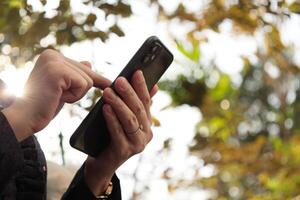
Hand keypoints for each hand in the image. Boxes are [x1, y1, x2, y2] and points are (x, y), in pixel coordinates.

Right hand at [2, 49, 110, 140]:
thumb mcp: (63, 87)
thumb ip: (74, 74)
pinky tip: (58, 97)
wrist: (26, 118)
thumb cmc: (44, 105)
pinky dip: (74, 96)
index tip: (108, 83)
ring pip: (87, 80)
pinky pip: (83, 85)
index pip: (82, 67)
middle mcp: (52, 54)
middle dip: (80, 90)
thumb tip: (89, 62)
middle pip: (87, 73)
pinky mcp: (58, 70)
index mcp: (52, 56)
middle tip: (59, 95)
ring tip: (56, 96)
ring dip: (76, 94)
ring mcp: (54, 61)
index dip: (95, 79)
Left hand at [84, 70, 157, 195]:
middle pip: (139, 109)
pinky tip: (105, 108)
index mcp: (148, 123)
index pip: (147, 101)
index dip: (142, 86)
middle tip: (119, 80)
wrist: (101, 163)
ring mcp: (137, 144)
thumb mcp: (124, 119)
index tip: (136, 71)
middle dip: (130, 93)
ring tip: (108, 92)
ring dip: (119, 104)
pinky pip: (118, 132)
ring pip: (130, 119)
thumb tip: (154, 85)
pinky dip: (112, 119)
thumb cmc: (111, 137)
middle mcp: (146, 134)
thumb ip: (135, 104)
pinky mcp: (125, 152)